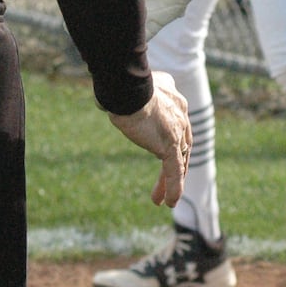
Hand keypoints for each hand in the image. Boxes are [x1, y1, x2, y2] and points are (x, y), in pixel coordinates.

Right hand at [108, 71, 191, 206]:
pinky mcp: (170, 144)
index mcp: (172, 97)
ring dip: (170, 182)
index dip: (172, 138)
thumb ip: (125, 95)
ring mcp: (176, 130)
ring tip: (162, 200)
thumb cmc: (121, 83)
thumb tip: (104, 101)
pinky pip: (174, 171)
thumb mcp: (127, 86)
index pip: (177, 122)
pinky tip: (168, 202)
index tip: (162, 148)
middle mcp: (180, 113)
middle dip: (175, 163)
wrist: (128, 87)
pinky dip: (173, 187)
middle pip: (181, 144)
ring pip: (178, 161)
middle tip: (166, 180)